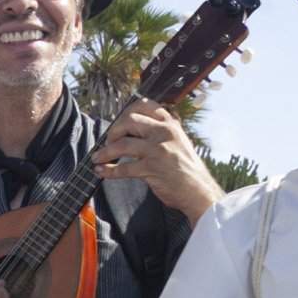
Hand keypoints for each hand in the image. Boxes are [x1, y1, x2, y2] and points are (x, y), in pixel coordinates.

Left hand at [92, 101, 220, 220]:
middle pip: (130, 121)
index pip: (146, 105)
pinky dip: (109, 170)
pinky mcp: (152, 169)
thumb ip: (160, 132)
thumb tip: (132, 129)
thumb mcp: (178, 142)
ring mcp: (158, 150)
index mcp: (171, 124)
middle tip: (109, 141)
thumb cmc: (186, 169)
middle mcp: (164, 133)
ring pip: (122, 144)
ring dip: (105, 152)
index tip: (118, 122)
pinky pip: (123, 168)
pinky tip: (102, 171)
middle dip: (114, 131)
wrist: (199, 191)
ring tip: (97, 157)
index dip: (127, 111)